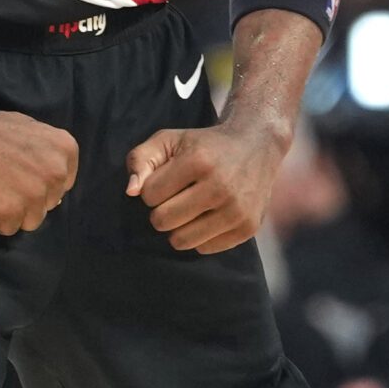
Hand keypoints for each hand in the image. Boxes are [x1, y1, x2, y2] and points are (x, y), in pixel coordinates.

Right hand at [0, 96, 77, 236]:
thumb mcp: (34, 131)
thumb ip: (49, 156)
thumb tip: (59, 181)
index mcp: (65, 150)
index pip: (62, 186)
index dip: (39, 183)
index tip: (20, 173)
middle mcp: (56, 173)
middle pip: (47, 205)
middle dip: (27, 198)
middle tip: (4, 180)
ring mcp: (33, 194)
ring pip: (31, 221)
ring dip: (13, 211)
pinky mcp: (10, 211)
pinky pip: (8, 228)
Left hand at [125, 123, 283, 252]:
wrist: (257, 144)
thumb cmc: (204, 144)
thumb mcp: (169, 140)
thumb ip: (141, 159)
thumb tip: (131, 192)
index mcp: (198, 161)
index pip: (149, 195)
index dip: (153, 188)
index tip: (167, 180)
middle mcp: (220, 186)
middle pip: (163, 221)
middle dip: (162, 211)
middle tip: (176, 198)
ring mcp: (237, 210)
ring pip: (182, 240)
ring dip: (179, 227)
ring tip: (190, 209)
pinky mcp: (248, 227)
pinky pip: (205, 248)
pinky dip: (201, 236)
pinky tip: (210, 215)